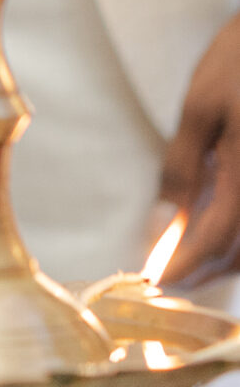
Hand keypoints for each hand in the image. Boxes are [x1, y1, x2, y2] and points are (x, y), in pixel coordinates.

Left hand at [159, 14, 239, 286]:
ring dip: (231, 258)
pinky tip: (223, 226)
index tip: (156, 279)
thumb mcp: (201, 107)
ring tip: (195, 254)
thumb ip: (182, 168)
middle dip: (210, 271)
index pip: (217, 239)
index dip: (185, 266)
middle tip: (173, 272)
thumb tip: (163, 223)